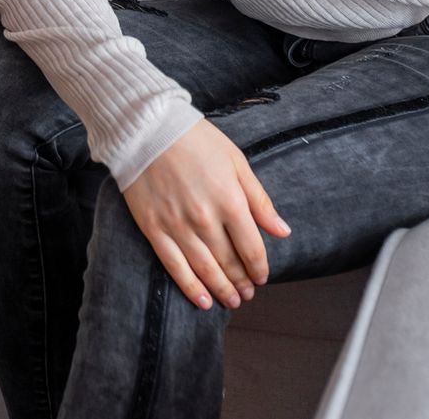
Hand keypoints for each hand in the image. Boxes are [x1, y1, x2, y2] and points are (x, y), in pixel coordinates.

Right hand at [121, 118, 291, 311]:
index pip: (251, 248)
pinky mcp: (153, 228)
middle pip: (229, 262)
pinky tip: (202, 301)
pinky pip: (174, 266)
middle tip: (248, 293)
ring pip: (205, 270)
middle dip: (242, 282)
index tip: (262, 277)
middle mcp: (205, 218)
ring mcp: (177, 226)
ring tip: (232, 301)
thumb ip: (259, 199)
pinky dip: (190, 287)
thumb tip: (282, 231)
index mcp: (229, 200)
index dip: (259, 268)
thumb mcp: (236, 161)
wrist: (145, 128)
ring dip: (221, 289)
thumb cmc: (195, 140)